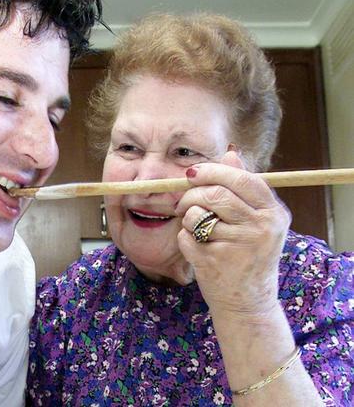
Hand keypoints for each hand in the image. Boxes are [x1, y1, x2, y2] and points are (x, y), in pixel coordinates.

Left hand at [175, 151, 290, 321]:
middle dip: (192, 194)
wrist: (249, 302)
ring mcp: (238, 246)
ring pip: (197, 214)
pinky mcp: (215, 262)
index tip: (193, 174)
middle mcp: (261, 229)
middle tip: (184, 202)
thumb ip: (242, 188)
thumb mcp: (255, 221)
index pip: (242, 179)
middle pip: (215, 193)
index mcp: (273, 213)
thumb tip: (230, 154)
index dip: (212, 172)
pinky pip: (185, 236)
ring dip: (187, 217)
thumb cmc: (248, 255)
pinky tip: (198, 249)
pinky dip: (184, 239)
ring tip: (196, 228)